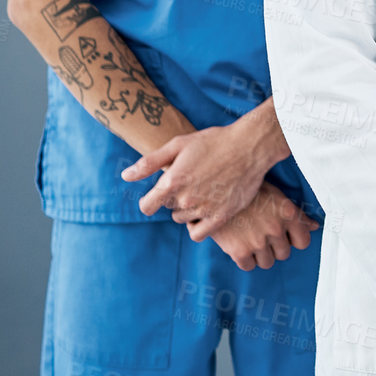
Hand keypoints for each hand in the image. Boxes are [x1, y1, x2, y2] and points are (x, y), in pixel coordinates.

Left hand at [123, 117, 278, 236]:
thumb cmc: (213, 141)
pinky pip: (198, 234)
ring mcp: (204, 209)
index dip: (150, 201)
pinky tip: (205, 212)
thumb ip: (149, 163)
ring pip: (183, 219)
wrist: (250, 146)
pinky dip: (198, 226)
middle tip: (193, 181)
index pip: (146, 206)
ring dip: (189, 209)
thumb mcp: (179, 144)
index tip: (159, 195)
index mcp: (172, 182)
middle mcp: (186, 199)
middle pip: (168, 209)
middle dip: (175, 198)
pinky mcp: (221, 216)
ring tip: (204, 191)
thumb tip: (125, 177)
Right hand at [209, 184, 316, 270]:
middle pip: (284, 254)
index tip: (285, 236)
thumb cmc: (248, 192)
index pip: (303, 242)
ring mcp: (258, 242)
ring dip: (260, 254)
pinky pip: (249, 266)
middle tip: (263, 235)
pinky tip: (240, 244)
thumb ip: (296, 213)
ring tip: (251, 239)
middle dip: (275, 247)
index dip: (294, 240)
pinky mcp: (239, 252)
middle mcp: (276, 229)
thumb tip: (315, 226)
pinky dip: (245, 259)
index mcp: (288, 214)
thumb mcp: (276, 196)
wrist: (214, 191)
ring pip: (267, 262)